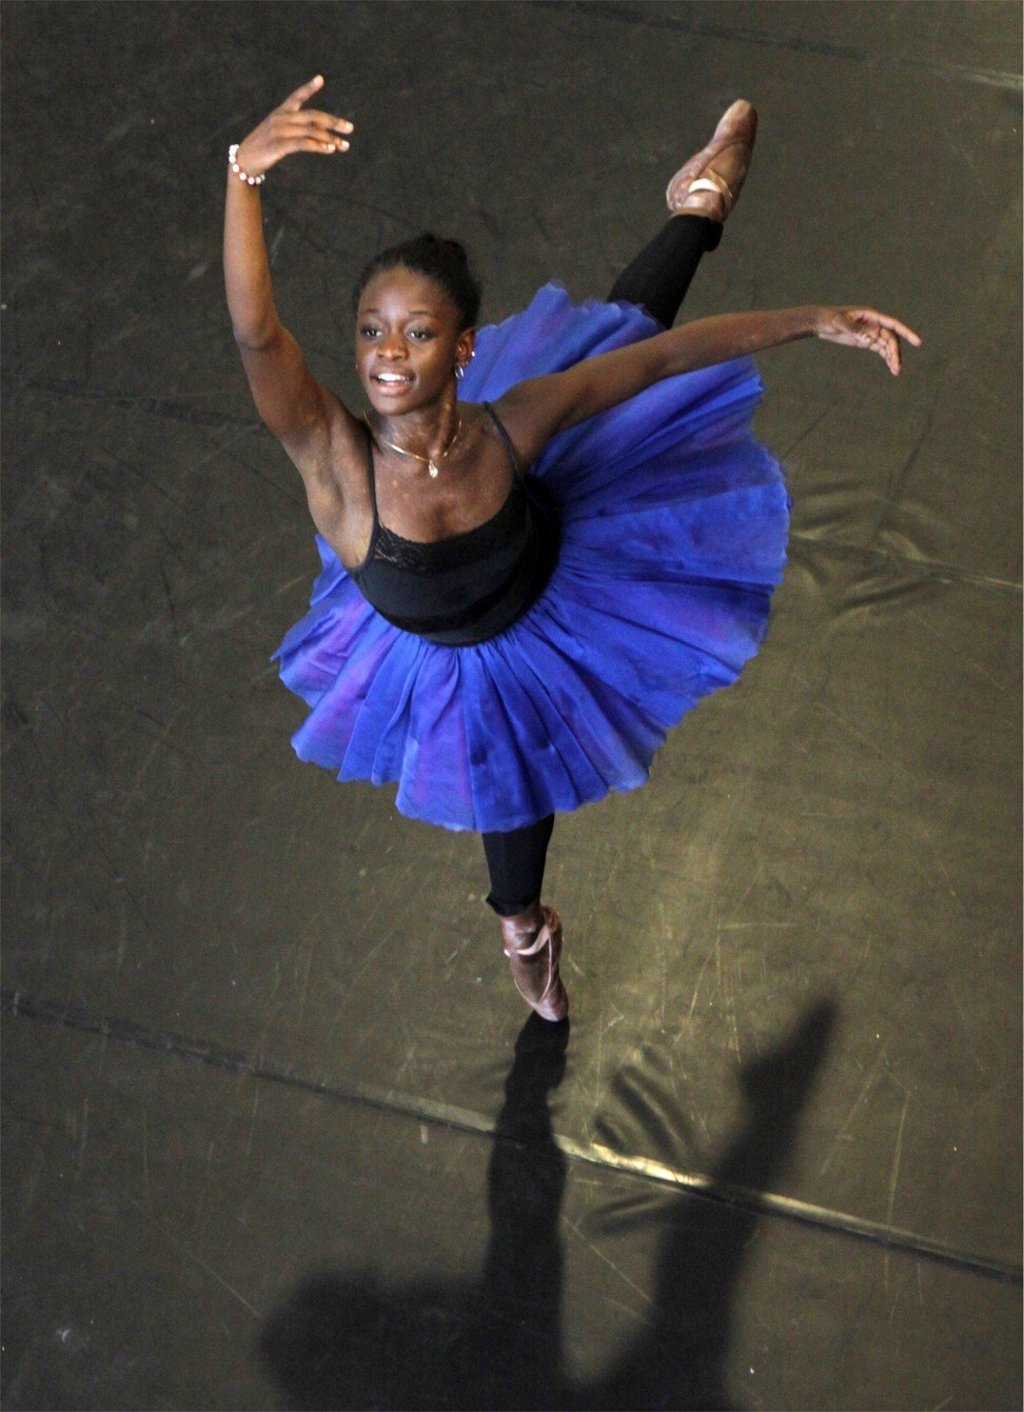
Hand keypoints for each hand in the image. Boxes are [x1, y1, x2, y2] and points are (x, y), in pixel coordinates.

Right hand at [233, 75, 353, 179]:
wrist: (244, 162)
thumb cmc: (264, 148)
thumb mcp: (279, 134)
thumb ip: (297, 130)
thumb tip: (323, 133)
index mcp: (281, 112)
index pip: (296, 96)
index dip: (309, 88)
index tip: (320, 79)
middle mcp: (281, 118)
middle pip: (313, 116)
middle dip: (334, 122)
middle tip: (350, 128)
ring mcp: (279, 131)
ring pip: (311, 131)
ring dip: (330, 138)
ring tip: (344, 145)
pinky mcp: (278, 146)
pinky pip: (303, 143)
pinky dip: (318, 146)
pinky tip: (330, 149)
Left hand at [815, 307, 921, 375]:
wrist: (819, 323)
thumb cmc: (829, 319)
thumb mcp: (839, 323)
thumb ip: (854, 329)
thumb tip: (870, 338)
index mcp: (871, 316)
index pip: (893, 325)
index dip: (906, 333)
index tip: (917, 342)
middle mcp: (874, 324)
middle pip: (891, 339)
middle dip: (895, 353)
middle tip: (897, 368)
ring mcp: (870, 333)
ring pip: (887, 346)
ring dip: (892, 358)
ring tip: (896, 372)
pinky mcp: (865, 341)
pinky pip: (880, 350)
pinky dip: (886, 358)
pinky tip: (891, 368)